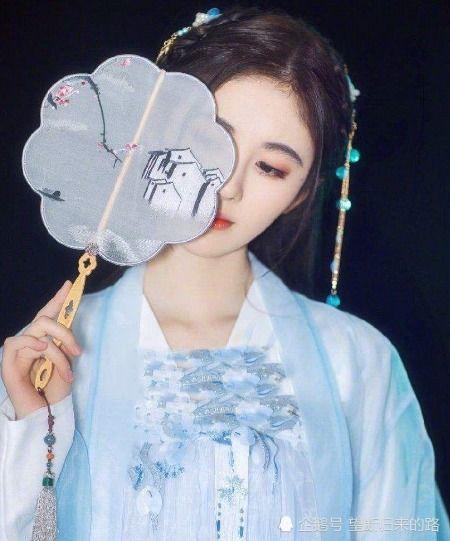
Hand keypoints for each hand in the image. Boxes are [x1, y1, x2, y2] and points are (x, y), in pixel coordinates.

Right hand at [1, 280, 81, 418]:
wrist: (47, 415)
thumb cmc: (55, 390)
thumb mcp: (66, 360)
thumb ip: (64, 340)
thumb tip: (69, 316)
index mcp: (43, 340)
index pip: (48, 314)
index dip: (58, 299)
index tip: (69, 285)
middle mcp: (30, 342)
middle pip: (45, 318)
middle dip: (65, 331)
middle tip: (78, 352)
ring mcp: (18, 352)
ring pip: (38, 331)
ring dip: (57, 352)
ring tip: (66, 371)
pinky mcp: (8, 363)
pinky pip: (17, 342)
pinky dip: (33, 345)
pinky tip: (42, 352)